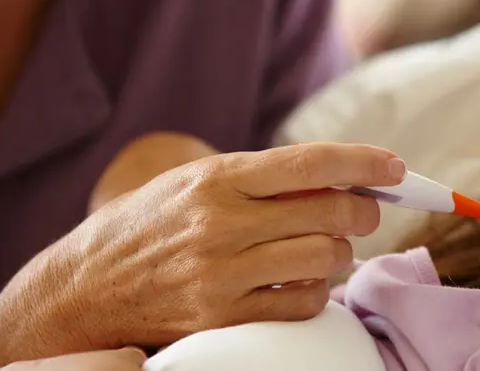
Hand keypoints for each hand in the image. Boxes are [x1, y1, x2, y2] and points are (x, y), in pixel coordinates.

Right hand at [0, 142, 404, 370]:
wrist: (83, 289)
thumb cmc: (148, 226)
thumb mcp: (193, 183)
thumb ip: (259, 179)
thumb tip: (341, 181)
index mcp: (216, 178)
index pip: (311, 162)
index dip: (364, 161)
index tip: (396, 166)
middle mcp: (220, 223)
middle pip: (331, 212)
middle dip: (363, 211)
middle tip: (366, 211)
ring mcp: (221, 275)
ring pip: (325, 260)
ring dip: (340, 254)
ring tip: (327, 249)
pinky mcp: (222, 319)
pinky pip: (303, 304)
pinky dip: (317, 292)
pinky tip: (302, 281)